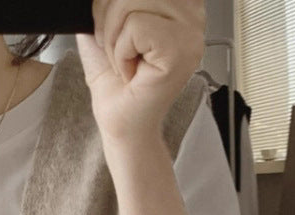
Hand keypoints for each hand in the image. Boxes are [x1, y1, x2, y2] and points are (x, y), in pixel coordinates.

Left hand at [76, 0, 205, 145]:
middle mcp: (191, 12)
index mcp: (177, 3)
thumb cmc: (118, 85)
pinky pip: (135, 26)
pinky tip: (133, 70)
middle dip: (109, 22)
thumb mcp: (104, 29)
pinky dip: (122, 51)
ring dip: (115, 40)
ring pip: (131, 4)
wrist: (121, 124)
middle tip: (120, 54)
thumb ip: (106, 4)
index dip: (115, 5)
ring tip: (127, 63)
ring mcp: (190, 30)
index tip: (118, 32)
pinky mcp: (180, 49)